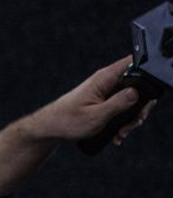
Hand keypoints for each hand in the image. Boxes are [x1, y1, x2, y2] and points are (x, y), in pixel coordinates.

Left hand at [32, 56, 155, 143]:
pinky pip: (121, 108)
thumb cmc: (68, 120)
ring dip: (129, 119)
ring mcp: (105, 90)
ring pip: (130, 100)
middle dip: (138, 108)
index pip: (133, 63)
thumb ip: (118, 103)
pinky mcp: (103, 100)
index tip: (144, 100)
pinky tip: (116, 134)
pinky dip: (121, 122)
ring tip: (121, 133)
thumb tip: (136, 92)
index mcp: (104, 78)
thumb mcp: (97, 115)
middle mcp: (106, 81)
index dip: (146, 77)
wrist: (51, 127)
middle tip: (131, 125)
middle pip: (137, 86)